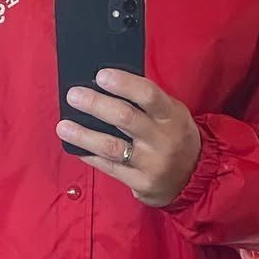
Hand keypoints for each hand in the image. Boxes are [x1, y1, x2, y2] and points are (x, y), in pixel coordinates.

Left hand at [56, 69, 201, 207]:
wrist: (194, 178)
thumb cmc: (175, 137)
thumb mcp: (172, 115)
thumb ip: (146, 103)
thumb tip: (107, 86)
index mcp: (172, 116)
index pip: (148, 95)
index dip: (123, 84)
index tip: (100, 75)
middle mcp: (162, 140)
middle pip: (125, 118)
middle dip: (96, 105)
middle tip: (73, 95)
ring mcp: (151, 164)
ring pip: (112, 147)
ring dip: (84, 135)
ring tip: (63, 126)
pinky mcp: (141, 183)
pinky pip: (110, 168)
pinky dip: (91, 156)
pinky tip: (77, 148)